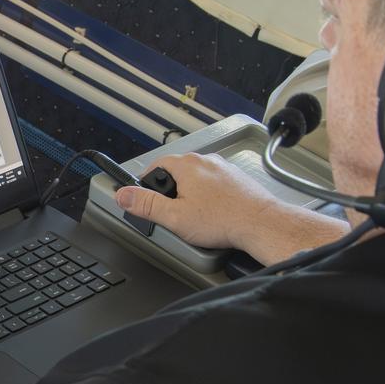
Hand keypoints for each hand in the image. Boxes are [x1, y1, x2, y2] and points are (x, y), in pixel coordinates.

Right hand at [114, 152, 282, 252]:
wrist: (260, 223)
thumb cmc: (224, 220)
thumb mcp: (175, 217)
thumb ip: (146, 205)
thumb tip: (123, 195)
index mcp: (187, 165)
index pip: (156, 164)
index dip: (146, 181)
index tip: (143, 195)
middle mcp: (205, 160)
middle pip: (177, 171)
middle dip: (170, 190)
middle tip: (170, 211)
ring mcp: (223, 168)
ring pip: (197, 177)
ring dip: (191, 193)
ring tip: (194, 216)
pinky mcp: (236, 178)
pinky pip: (215, 183)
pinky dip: (209, 196)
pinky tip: (213, 213)